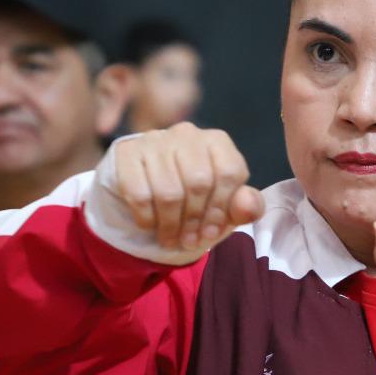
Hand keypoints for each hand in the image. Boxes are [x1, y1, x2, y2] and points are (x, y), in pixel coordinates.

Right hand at [112, 123, 264, 251]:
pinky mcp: (127, 152)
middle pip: (198, 183)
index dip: (221, 209)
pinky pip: (139, 194)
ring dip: (171, 225)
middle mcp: (187, 133)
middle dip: (195, 220)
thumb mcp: (225, 204)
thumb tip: (248, 207)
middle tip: (190, 242)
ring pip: (168, 192)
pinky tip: (151, 225)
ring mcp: (155, 139)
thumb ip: (245, 206)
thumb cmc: (196, 196)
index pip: (228, 173)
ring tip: (172, 240)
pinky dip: (147, 218)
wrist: (150, 184)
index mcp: (217, 141)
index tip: (211, 233)